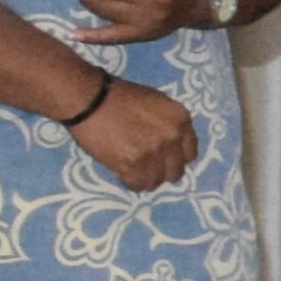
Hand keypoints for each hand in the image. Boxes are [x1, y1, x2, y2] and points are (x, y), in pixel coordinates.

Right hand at [68, 77, 197, 191]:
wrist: (90, 100)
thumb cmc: (120, 96)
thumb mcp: (157, 102)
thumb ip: (169, 123)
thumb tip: (173, 143)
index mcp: (181, 120)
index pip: (190, 154)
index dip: (177, 159)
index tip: (167, 160)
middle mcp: (171, 138)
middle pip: (176, 171)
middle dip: (163, 172)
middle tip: (149, 168)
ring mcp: (151, 152)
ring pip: (157, 181)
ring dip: (147, 179)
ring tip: (135, 172)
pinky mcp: (130, 164)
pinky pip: (138, 184)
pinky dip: (132, 183)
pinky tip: (125, 175)